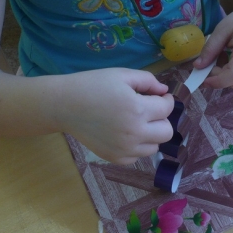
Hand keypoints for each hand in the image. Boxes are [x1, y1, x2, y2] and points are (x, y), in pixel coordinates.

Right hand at [55, 68, 173, 164]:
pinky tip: (125, 133)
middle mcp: (134, 133)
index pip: (167, 109)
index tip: (160, 96)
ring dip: (151, 134)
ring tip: (136, 122)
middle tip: (149, 110)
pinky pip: (138, 156)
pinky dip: (136, 146)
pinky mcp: (116, 158)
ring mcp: (125, 149)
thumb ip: (148, 80)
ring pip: (154, 146)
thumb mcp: (122, 75)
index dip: (166, 100)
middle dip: (162, 119)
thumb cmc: (93, 85)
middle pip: (167, 132)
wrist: (64, 105)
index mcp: (138, 109)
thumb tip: (164, 90)